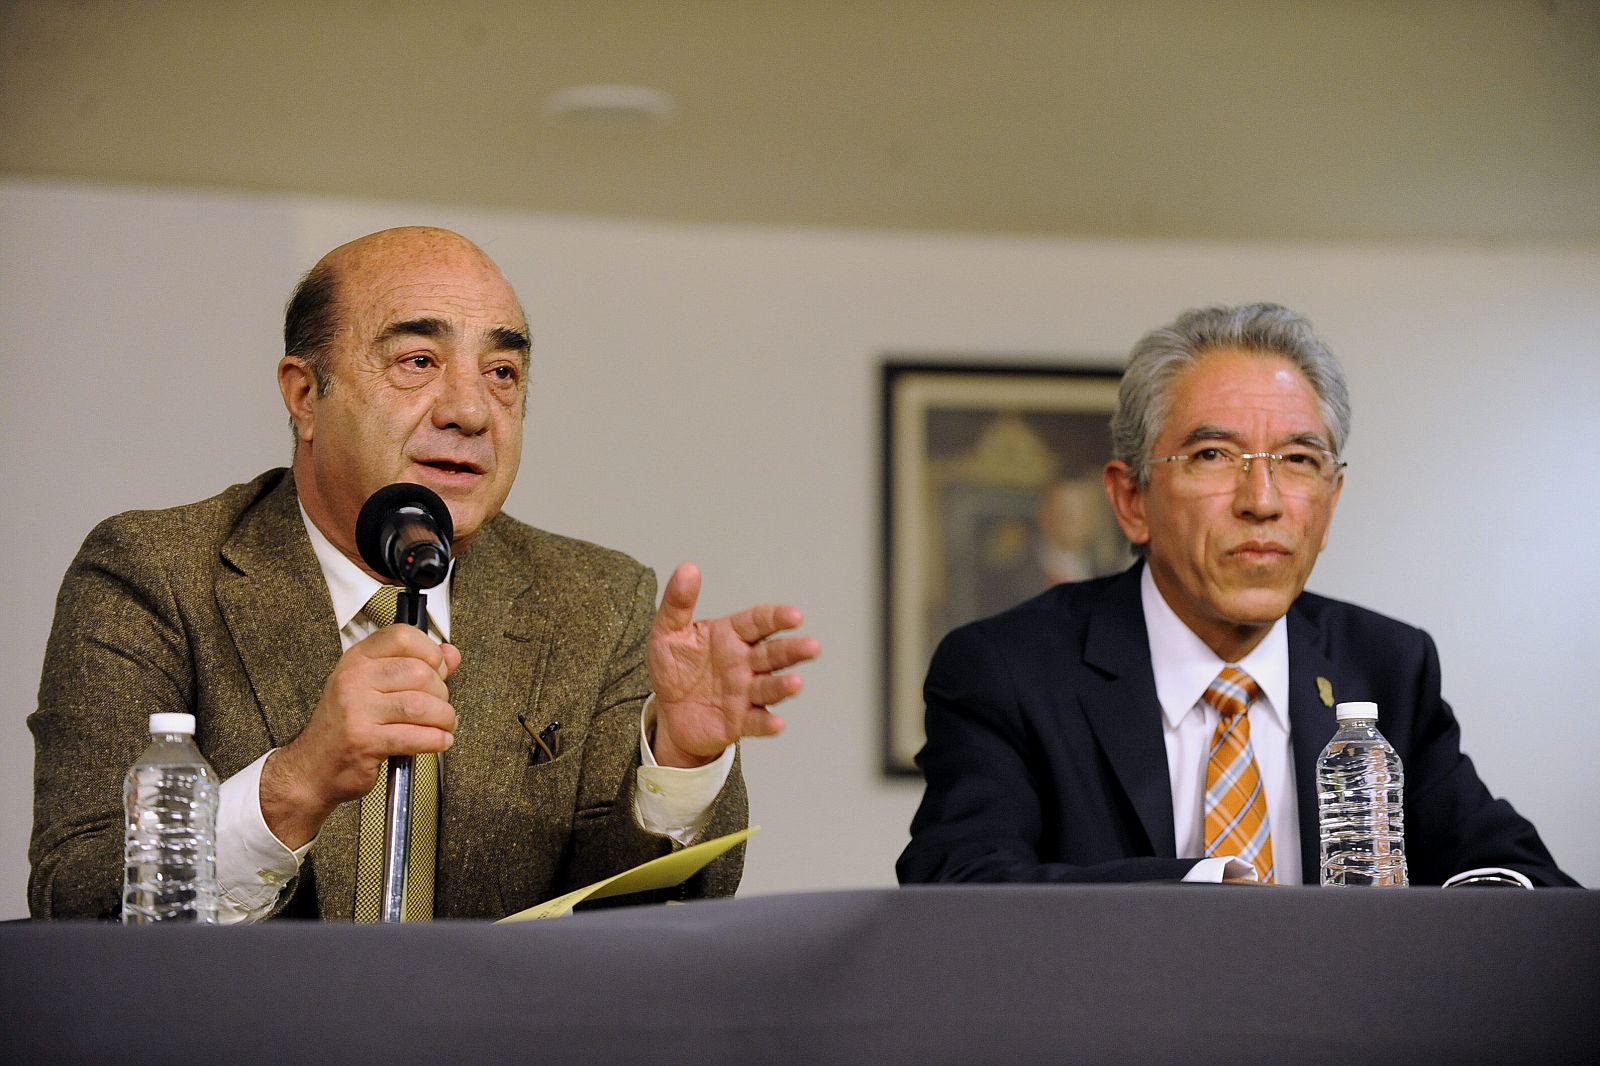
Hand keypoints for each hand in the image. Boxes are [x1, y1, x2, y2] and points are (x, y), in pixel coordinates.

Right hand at [260, 624, 460, 847]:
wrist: (312, 768)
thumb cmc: (345, 727)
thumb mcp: (373, 687)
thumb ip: (415, 666)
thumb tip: (452, 654)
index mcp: (356, 660)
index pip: (402, 636)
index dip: (431, 652)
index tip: (439, 670)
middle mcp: (354, 680)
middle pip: (419, 672)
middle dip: (441, 693)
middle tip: (440, 707)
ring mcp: (357, 710)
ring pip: (421, 705)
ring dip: (444, 718)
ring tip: (444, 725)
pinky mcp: (365, 741)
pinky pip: (416, 736)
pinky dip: (437, 740)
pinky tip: (439, 741)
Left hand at [646, 563, 819, 767]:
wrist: (668, 712)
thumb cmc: (675, 667)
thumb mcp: (668, 632)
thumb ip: (678, 602)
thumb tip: (687, 568)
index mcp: (732, 635)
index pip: (759, 622)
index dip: (777, 618)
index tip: (795, 615)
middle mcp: (745, 662)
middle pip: (774, 653)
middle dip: (794, 650)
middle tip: (812, 647)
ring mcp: (745, 692)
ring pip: (770, 687)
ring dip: (784, 685)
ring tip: (795, 683)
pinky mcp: (740, 721)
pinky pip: (756, 722)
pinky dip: (767, 723)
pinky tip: (777, 723)